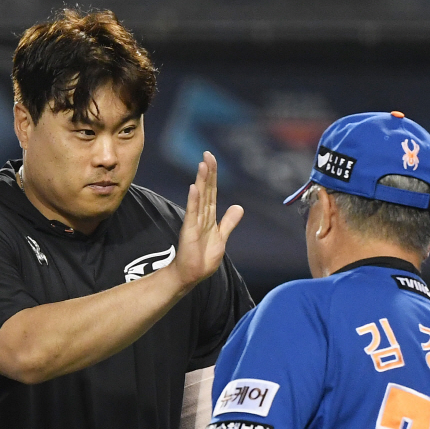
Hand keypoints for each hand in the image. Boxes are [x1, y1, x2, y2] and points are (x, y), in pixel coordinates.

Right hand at [172, 151, 243, 289]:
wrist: (191, 274)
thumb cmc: (203, 258)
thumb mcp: (221, 237)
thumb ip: (229, 222)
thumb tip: (239, 207)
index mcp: (209, 217)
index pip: (212, 192)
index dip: (213, 175)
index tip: (212, 158)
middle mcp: (201, 216)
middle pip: (206, 190)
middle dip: (208, 172)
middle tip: (207, 153)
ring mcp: (195, 223)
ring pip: (200, 198)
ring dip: (201, 181)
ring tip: (202, 165)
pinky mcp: (190, 231)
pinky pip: (192, 213)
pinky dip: (193, 200)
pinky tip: (194, 188)